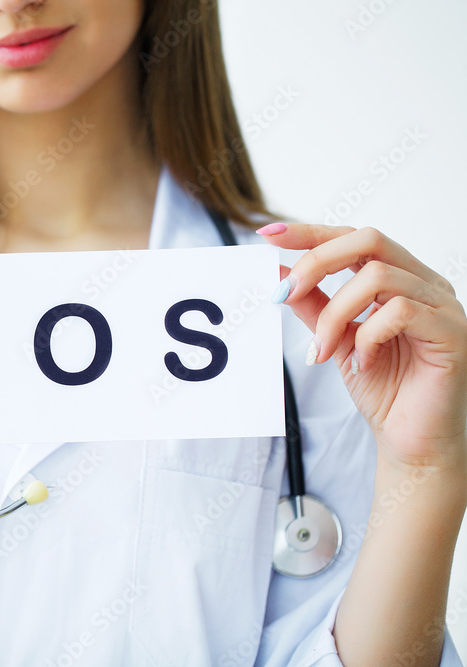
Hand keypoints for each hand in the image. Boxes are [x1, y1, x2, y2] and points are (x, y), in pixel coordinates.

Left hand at [259, 223, 466, 472]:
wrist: (412, 440)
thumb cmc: (383, 388)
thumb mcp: (335, 338)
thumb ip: (312, 304)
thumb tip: (278, 274)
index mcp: (399, 278)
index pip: (354, 238)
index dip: (311, 232)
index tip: (268, 235)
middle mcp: (425, 283)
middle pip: (369, 239)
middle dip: (317, 261)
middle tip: (285, 293)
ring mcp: (443, 304)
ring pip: (378, 277)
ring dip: (336, 314)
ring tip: (323, 350)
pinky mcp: (452, 331)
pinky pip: (401, 312)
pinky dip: (368, 336)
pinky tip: (361, 362)